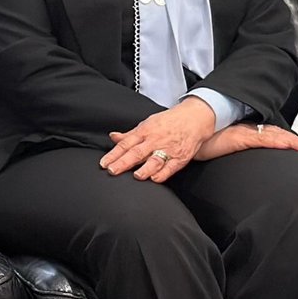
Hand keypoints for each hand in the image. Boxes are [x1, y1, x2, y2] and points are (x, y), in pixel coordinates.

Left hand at [100, 99, 216, 182]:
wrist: (193, 119)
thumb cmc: (168, 122)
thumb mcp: (147, 124)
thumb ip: (130, 134)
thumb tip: (112, 137)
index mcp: (144, 131)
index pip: (126, 144)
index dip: (114, 154)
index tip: (104, 163)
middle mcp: (155, 140)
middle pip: (137, 152)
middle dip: (124, 162)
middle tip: (112, 171)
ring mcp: (168, 149)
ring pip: (155, 160)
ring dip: (145, 168)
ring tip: (136, 176)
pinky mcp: (180, 157)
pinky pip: (171, 167)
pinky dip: (163, 173)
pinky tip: (155, 179)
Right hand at [197, 121, 297, 161]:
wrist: (185, 135)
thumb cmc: (196, 143)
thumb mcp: (215, 149)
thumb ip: (226, 151)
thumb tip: (232, 166)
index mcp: (241, 132)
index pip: (267, 134)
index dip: (283, 139)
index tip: (297, 144)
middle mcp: (245, 130)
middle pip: (275, 134)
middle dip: (293, 141)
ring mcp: (243, 133)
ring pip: (274, 135)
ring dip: (292, 141)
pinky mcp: (240, 138)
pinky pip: (264, 139)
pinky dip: (279, 141)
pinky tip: (289, 144)